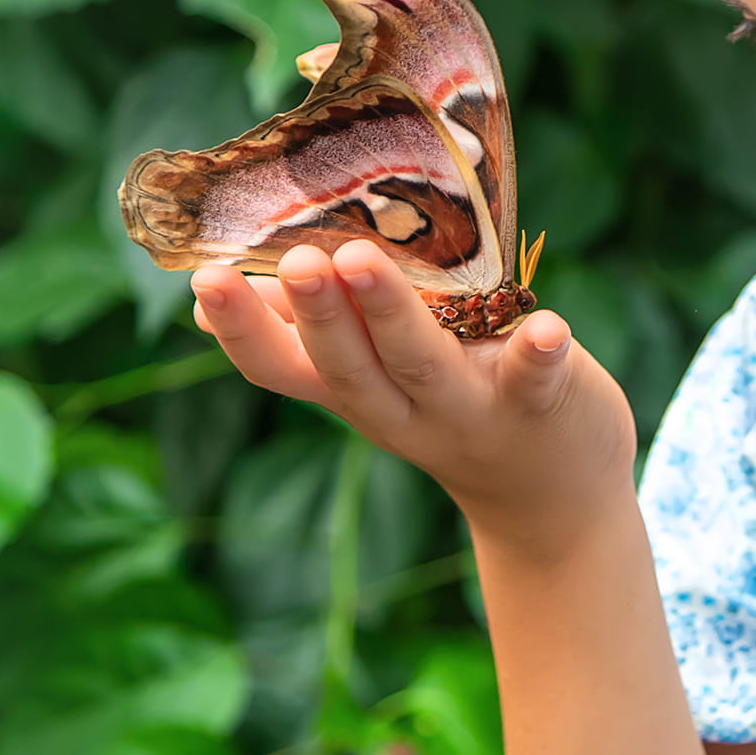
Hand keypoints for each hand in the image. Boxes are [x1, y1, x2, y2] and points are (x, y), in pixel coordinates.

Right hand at [191, 239, 636, 560]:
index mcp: (356, 391)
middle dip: (318, 314)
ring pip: (421, 363)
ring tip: (362, 260)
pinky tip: (548, 326)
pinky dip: (538, 353)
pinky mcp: (539, 400)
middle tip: (294, 260)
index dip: (241, 331)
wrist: (551, 494)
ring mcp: (469, 408)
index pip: (281, 368)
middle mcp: (402, 408)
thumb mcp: (373, 382)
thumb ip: (309, 337)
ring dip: (391, 314)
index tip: (204, 279)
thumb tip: (210, 300)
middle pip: (349, 367)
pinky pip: (534, 378)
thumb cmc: (453, 403)